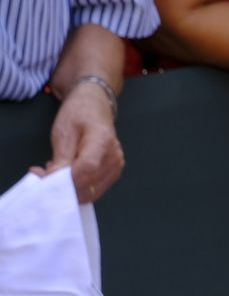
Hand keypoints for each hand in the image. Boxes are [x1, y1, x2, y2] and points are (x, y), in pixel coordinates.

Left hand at [31, 84, 121, 202]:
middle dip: (62, 187)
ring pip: (90, 192)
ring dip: (68, 190)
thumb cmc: (79, 114)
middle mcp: (114, 156)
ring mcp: (116, 166)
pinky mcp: (113, 173)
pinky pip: (93, 191)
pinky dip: (76, 189)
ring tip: (54, 174)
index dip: (66, 179)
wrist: (94, 106)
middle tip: (41, 176)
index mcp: (103, 140)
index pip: (87, 168)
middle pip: (88, 184)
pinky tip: (66, 176)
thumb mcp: (64, 131)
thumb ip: (61, 157)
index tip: (45, 178)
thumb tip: (53, 181)